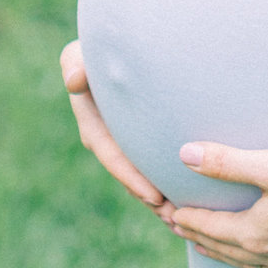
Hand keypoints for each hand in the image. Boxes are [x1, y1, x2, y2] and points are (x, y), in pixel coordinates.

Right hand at [60, 40, 176, 224]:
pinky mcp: (144, 141)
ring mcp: (127, 144)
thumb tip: (74, 80)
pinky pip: (156, 166)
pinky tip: (193, 200)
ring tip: (187, 219)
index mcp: (94, 126)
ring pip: (146, 176)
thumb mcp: (79, 53)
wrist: (118, 47)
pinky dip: (171, 183)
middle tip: (176, 218)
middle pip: (132, 176)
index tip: (153, 195)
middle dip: (152, 198)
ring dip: (163, 198)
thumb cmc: (97, 48)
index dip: (132, 177)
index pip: (114, 156)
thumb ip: (75, 63)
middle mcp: (109, 141)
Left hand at [170, 142, 267, 267]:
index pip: (209, 226)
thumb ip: (228, 162)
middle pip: (224, 248)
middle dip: (199, 236)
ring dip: (224, 257)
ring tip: (207, 249)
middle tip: (179, 226)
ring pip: (249, 267)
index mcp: (255, 232)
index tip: (168, 210)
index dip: (186, 217)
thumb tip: (184, 154)